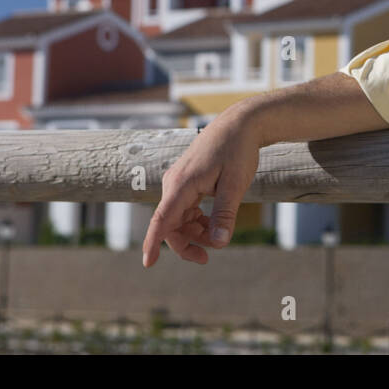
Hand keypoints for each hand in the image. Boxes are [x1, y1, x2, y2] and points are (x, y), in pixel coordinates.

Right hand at [141, 105, 261, 266]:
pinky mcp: (187, 181)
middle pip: (170, 224)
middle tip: (206, 258)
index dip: (153, 243)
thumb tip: (219, 243)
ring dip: (194, 233)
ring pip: (178, 218)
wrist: (240, 124)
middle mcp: (174, 183)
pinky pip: (185, 208)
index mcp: (182, 184)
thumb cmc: (238, 150)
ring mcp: (179, 182)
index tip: (148, 264)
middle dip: (186, 244)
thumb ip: (225, 214)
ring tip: (218, 237)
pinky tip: (213, 224)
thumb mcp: (235, 184)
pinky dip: (197, 220)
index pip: (162, 219)